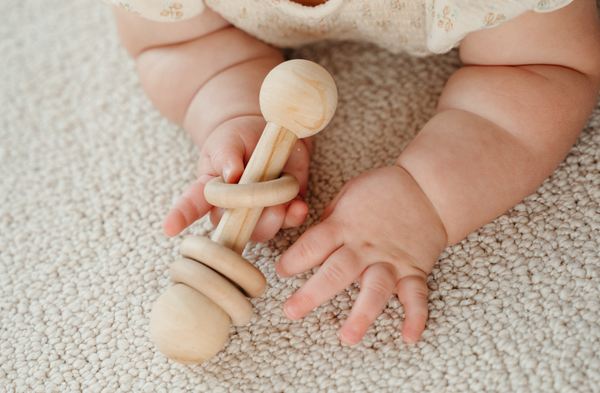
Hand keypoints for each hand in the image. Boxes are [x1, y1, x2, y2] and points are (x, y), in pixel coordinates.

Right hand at [162, 115, 311, 241]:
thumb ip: (227, 155)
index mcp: (211, 189)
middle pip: (233, 227)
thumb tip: (231, 174)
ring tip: (285, 204)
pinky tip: (298, 207)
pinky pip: (288, 221)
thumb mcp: (229, 139)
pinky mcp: (284, 208)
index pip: (191, 204)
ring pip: (262, 229)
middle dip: (248, 221)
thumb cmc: (239, 136)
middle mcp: (232, 207)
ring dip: (274, 220)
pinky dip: (295, 216)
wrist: (268, 130)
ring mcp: (258, 211)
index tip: (169, 228)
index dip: (180, 216)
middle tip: (265, 205)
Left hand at [275, 166, 446, 344]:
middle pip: (337, 272)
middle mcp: (366, 246)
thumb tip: (314, 245)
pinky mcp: (415, 269)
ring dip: (362, 313)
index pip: (313, 245)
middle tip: (292, 312)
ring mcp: (392, 260)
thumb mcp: (348, 195)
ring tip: (348, 336)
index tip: (281, 272)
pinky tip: (409, 336)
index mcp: (345, 226)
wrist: (428, 188)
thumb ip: (330, 222)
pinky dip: (416, 317)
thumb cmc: (383, 190)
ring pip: (375, 288)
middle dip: (312, 293)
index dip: (293, 260)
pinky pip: (417, 295)